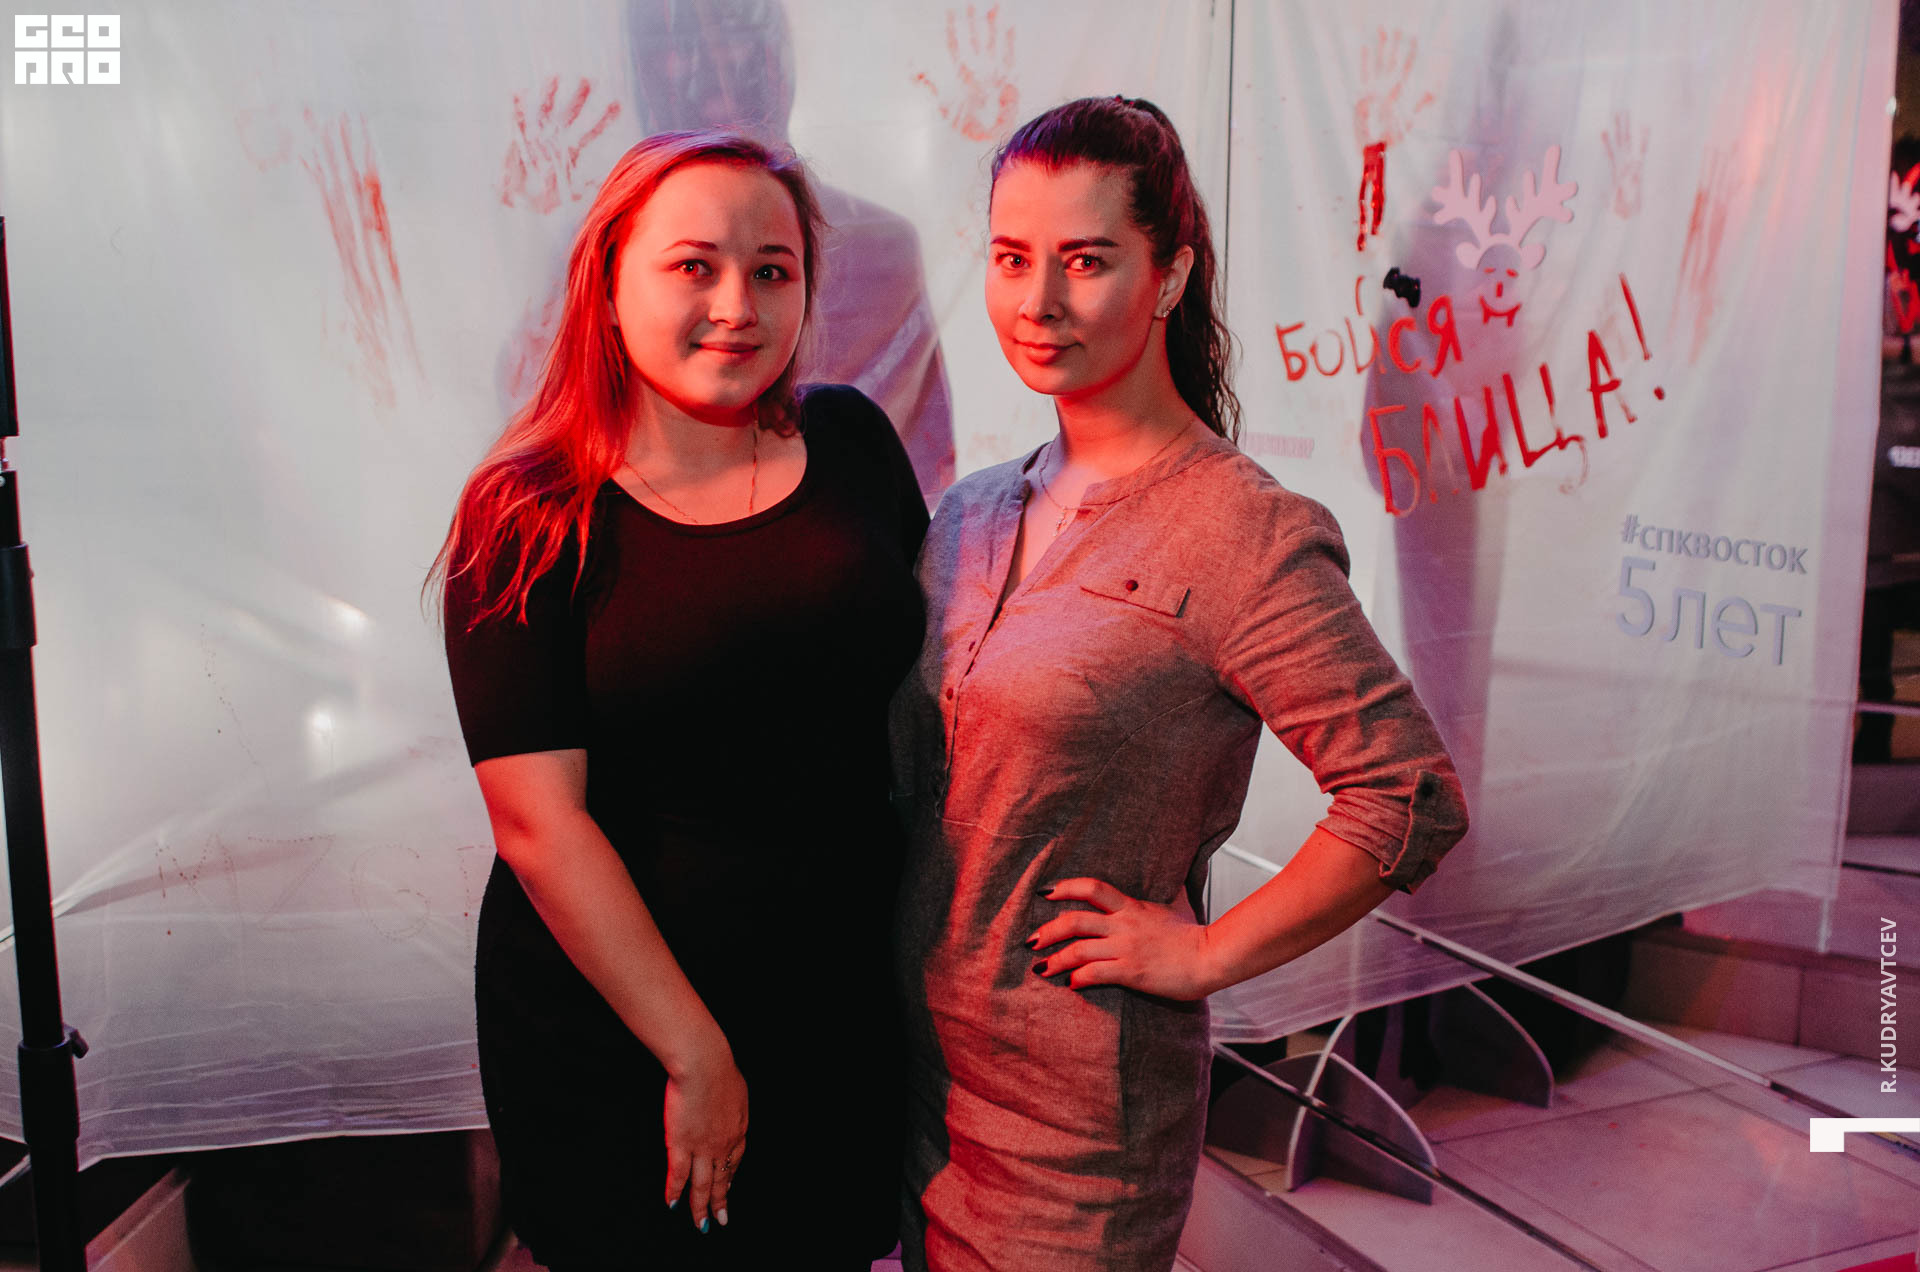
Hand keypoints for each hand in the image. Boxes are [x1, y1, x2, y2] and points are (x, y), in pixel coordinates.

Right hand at [662, 1043, 747, 1232]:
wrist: (705, 1064)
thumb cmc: (719, 1068)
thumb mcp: (737, 1090)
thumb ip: (732, 1104)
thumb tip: (730, 1105)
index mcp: (738, 1128)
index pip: (736, 1160)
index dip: (730, 1176)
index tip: (727, 1186)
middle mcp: (723, 1144)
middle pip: (721, 1179)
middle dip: (720, 1201)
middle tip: (721, 1220)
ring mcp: (702, 1146)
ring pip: (702, 1185)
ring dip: (701, 1208)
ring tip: (701, 1225)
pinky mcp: (681, 1143)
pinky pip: (678, 1175)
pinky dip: (674, 1191)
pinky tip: (672, 1204)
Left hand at [1026, 878, 1214, 1000]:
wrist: (1212, 956)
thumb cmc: (1195, 934)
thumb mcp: (1180, 902)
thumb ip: (1170, 888)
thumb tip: (1176, 873)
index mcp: (1132, 907)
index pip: (1092, 888)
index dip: (1065, 888)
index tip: (1046, 893)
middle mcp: (1124, 925)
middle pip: (1074, 920)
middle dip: (1048, 931)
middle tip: (1031, 940)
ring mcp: (1126, 948)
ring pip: (1078, 950)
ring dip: (1055, 960)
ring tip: (1042, 968)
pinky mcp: (1131, 972)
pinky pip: (1095, 974)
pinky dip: (1078, 979)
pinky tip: (1071, 985)